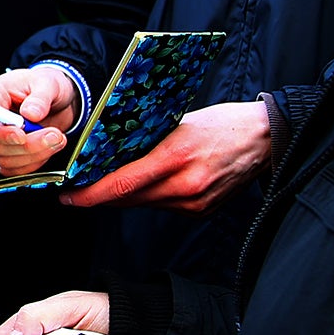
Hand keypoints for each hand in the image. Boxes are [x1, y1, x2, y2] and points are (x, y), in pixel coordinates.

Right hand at [0, 68, 78, 176]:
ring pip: (7, 159)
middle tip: (54, 135)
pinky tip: (48, 149)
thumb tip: (30, 113)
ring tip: (57, 139)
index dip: (1, 132)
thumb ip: (40, 97)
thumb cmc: (46, 84)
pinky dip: (34, 163)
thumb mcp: (48, 83)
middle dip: (28, 145)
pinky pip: (15, 168)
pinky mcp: (10, 151)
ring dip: (36, 155)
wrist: (57, 97)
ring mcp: (0, 137)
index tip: (21, 135)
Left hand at [59, 101, 270, 211]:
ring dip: (123, 197)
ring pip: (144, 204)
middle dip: (100, 197)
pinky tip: (145, 185)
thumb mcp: (179, 124)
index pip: (122, 185)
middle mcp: (184, 186)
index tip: (68, 198)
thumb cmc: (222, 123)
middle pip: (128, 199)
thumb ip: (146, 142)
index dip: (90, 195)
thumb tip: (111, 154)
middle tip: (76, 191)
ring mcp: (194, 203)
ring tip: (105, 186)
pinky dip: (150, 197)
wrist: (265, 140)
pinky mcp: (202, 211)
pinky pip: (164, 206)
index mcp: (175, 158)